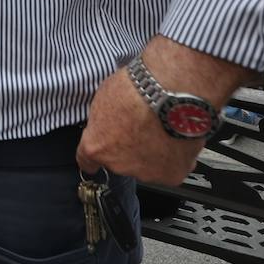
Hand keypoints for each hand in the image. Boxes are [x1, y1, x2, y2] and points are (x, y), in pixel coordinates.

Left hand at [76, 36, 250, 185]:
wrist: (172, 93)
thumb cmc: (138, 89)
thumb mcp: (104, 98)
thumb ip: (103, 120)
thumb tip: (109, 121)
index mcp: (96, 146)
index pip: (87, 160)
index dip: (97, 154)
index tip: (99, 154)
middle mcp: (118, 165)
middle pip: (120, 161)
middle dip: (128, 147)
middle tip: (140, 126)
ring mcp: (145, 172)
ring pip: (146, 166)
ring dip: (151, 153)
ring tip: (161, 129)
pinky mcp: (171, 175)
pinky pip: (170, 168)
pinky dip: (174, 157)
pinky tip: (175, 137)